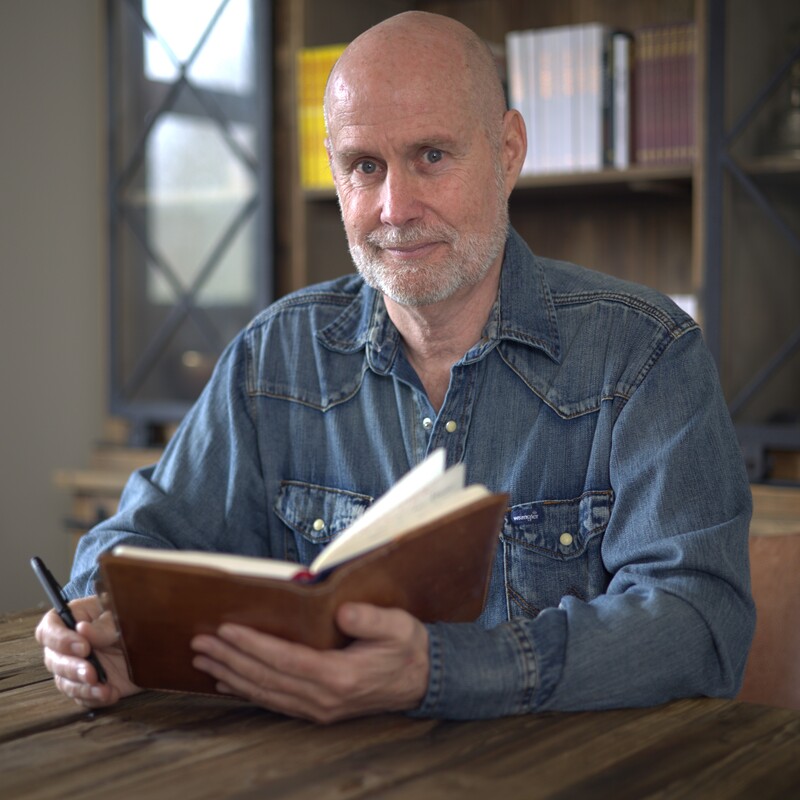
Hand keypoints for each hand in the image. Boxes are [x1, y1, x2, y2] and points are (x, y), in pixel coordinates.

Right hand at [35, 594, 139, 707]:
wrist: (157, 641)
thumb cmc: (137, 619)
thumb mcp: (124, 616)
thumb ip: (104, 625)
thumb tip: (82, 629)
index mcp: (75, 618)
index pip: (49, 629)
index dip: (59, 640)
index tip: (83, 647)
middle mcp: (71, 644)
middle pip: (53, 659)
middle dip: (71, 668)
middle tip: (91, 672)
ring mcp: (79, 666)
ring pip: (64, 682)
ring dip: (82, 687)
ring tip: (103, 688)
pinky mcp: (89, 685)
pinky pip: (82, 697)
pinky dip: (94, 698)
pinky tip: (110, 693)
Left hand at [191, 602, 428, 722]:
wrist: (423, 681)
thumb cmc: (408, 648)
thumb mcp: (398, 626)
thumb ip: (371, 619)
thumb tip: (341, 612)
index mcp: (340, 676)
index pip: (285, 660)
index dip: (253, 645)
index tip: (226, 630)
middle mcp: (323, 698)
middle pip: (266, 678)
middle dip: (230, 659)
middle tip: (200, 643)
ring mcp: (319, 709)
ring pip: (265, 693)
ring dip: (231, 676)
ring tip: (204, 661)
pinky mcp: (318, 711)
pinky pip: (274, 703)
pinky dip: (247, 692)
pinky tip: (229, 683)